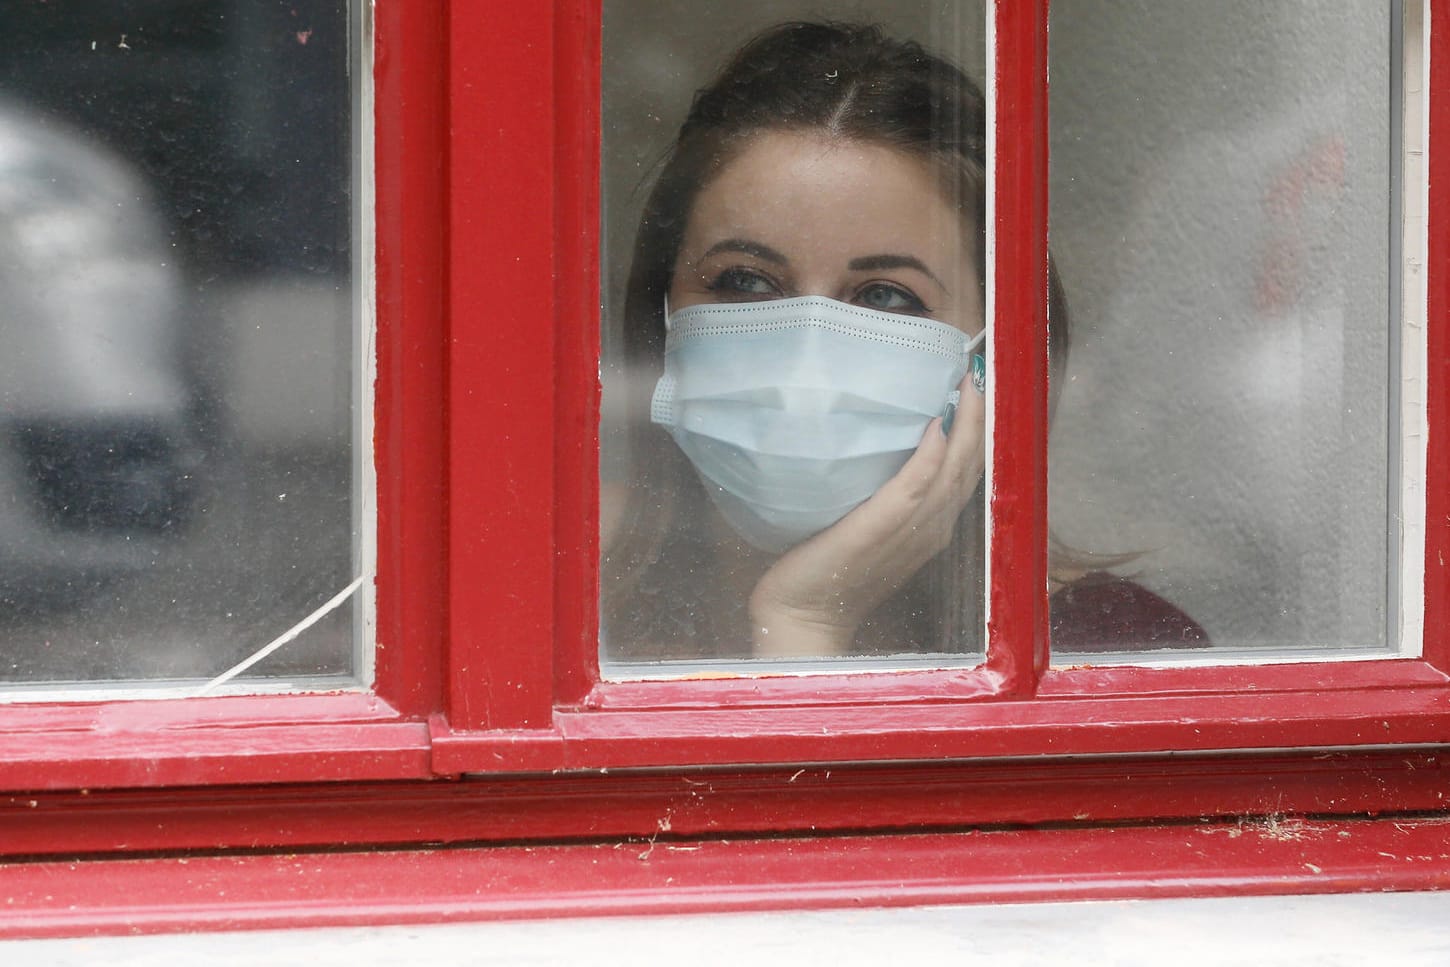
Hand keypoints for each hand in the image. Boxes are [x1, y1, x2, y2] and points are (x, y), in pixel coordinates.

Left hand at [749, 382, 985, 656]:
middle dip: (982, 416)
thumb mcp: (868, 522)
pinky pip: (911, 492)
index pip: (966, 469)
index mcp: (930, 524)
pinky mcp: (876, 532)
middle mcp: (931, 527)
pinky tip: (936, 429)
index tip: (982, 381)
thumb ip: (886, 490)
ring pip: (952, 473)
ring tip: (972, 383)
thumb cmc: (830, 569)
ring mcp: (909, 533)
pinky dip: (929, 461)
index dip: (979, 426)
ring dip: (966, 427)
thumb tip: (892, 441)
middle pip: (970, 465)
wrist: (802, 617)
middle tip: (984, 369)